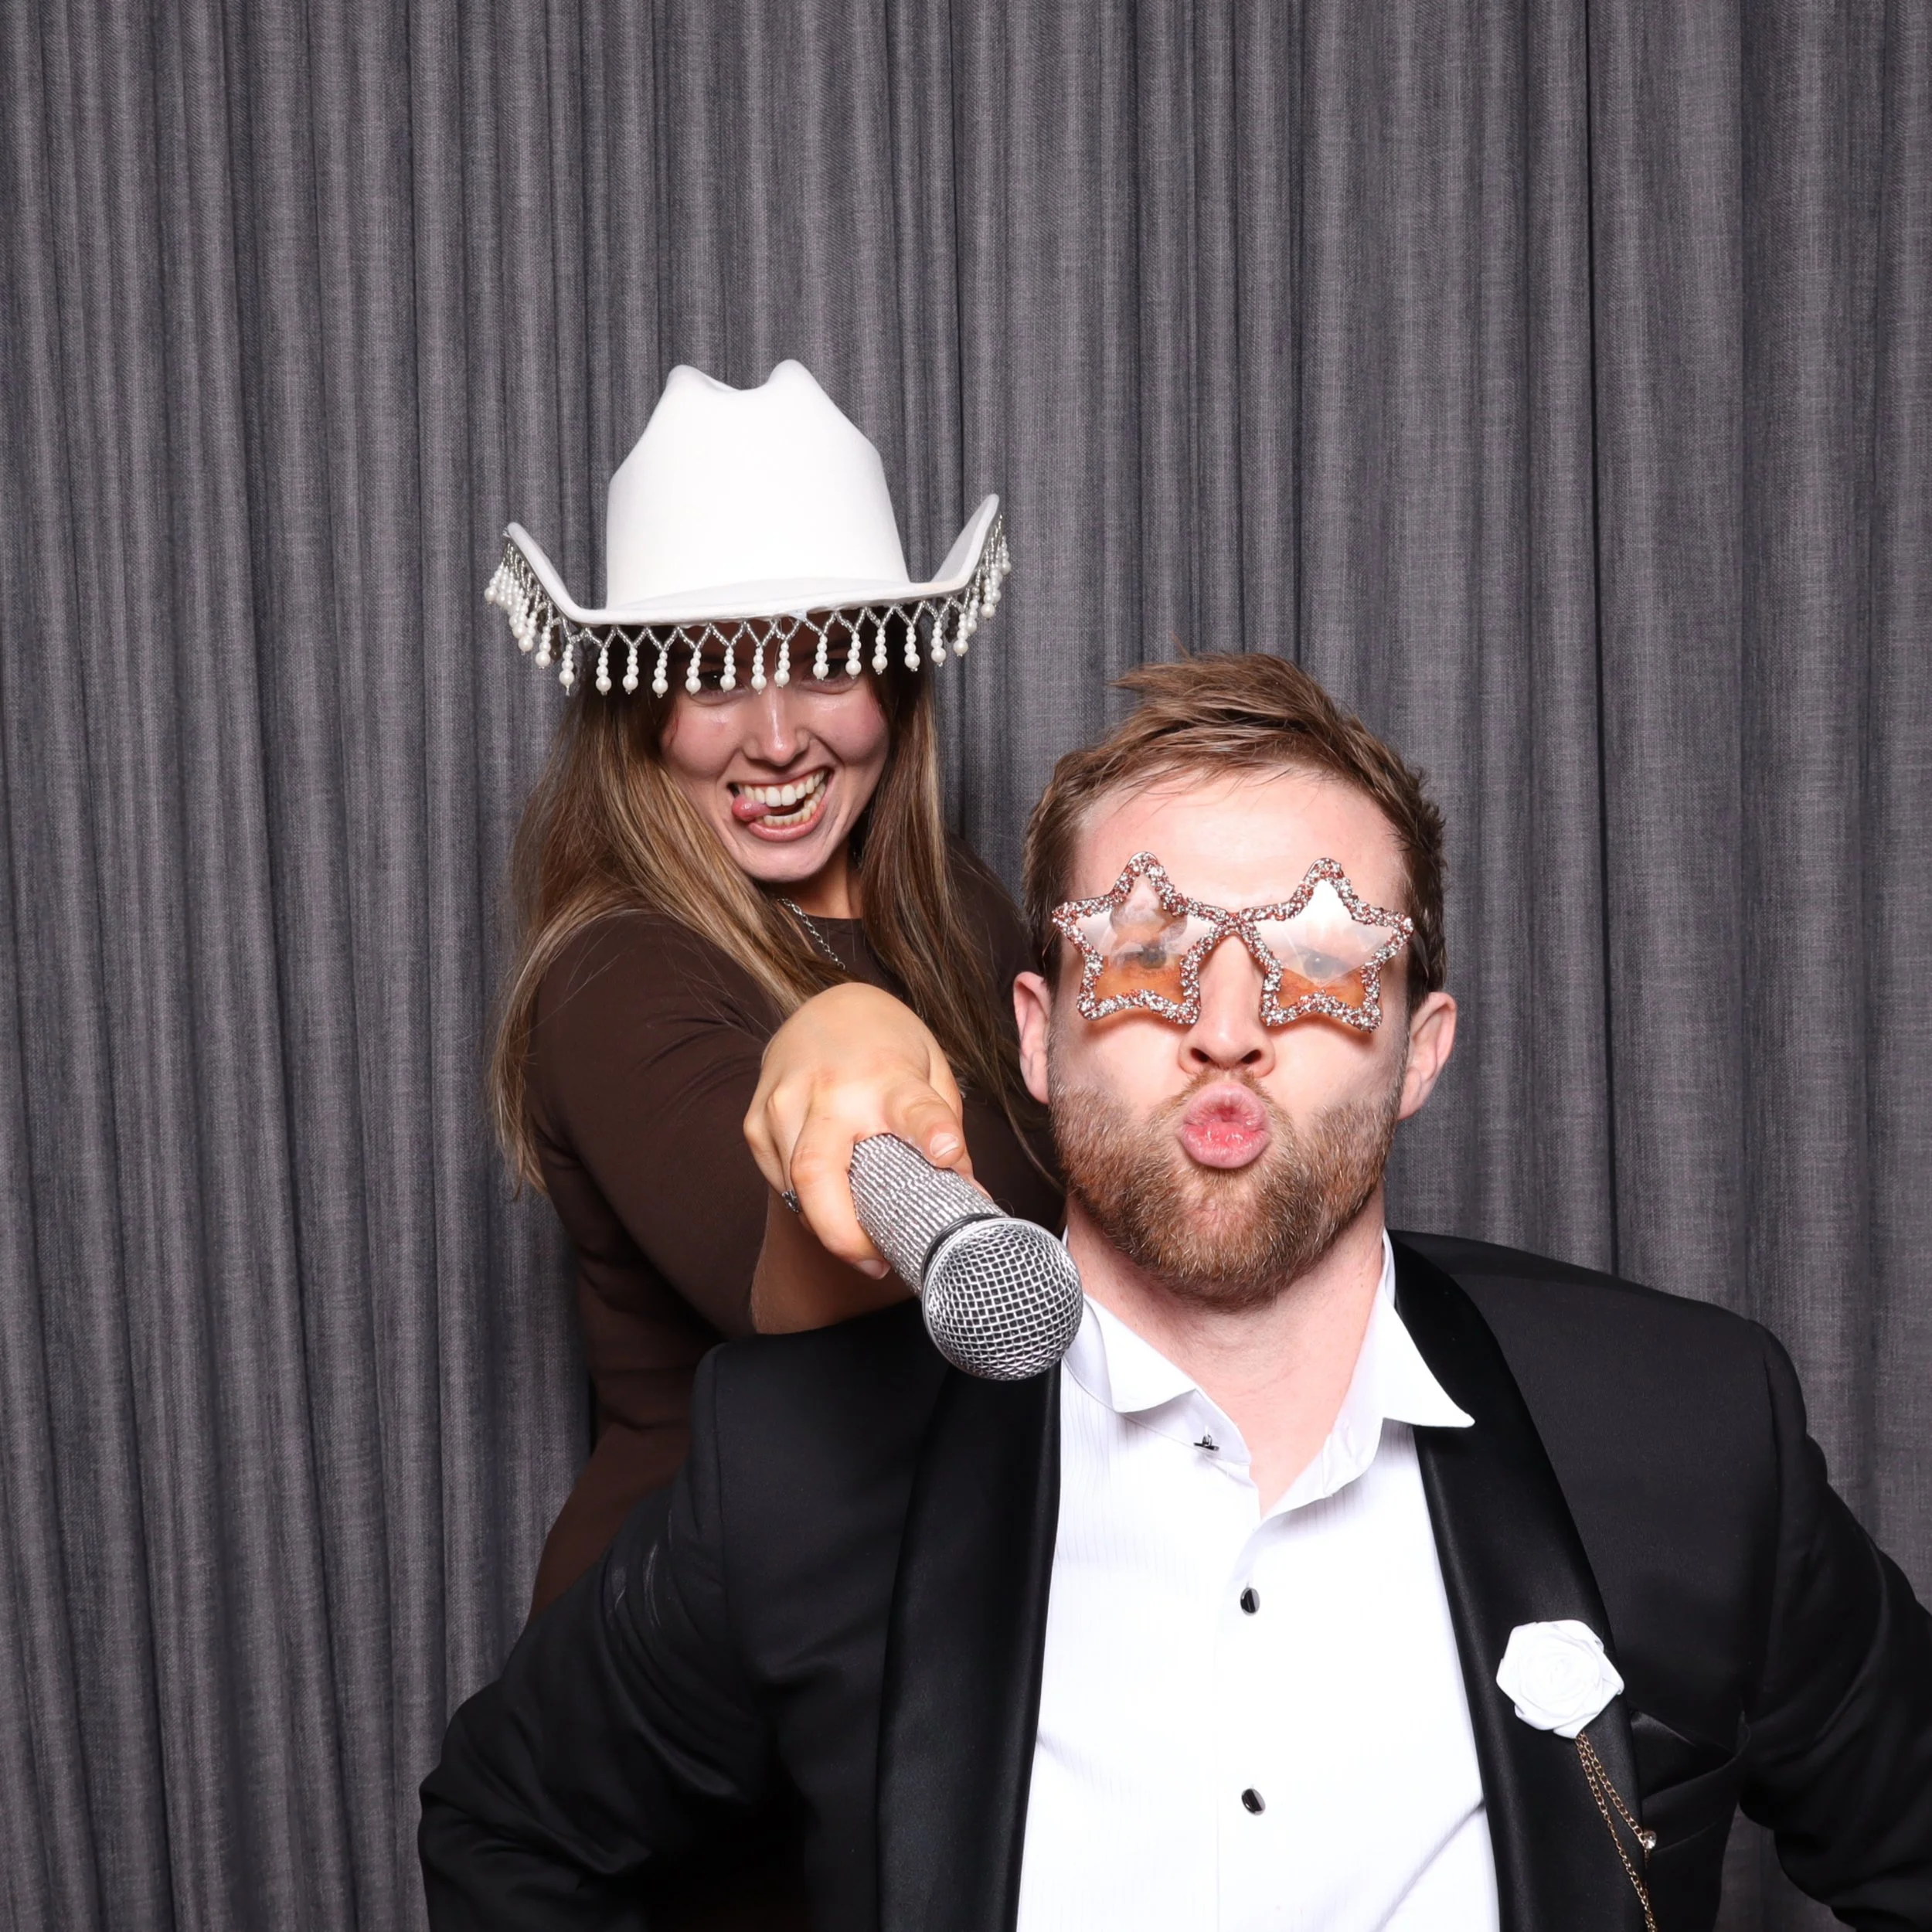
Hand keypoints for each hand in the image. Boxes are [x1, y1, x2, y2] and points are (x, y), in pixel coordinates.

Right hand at [745, 983, 973, 1272]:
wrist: (826, 1007)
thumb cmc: (888, 1046)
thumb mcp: (933, 1073)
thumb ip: (947, 1131)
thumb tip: (966, 1197)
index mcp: (888, 1076)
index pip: (912, 1107)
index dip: (931, 1132)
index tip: (947, 1153)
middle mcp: (829, 1090)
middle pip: (820, 1172)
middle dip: (843, 1234)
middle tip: (875, 1264)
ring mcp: (783, 1105)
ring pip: (795, 1189)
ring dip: (828, 1227)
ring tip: (861, 1245)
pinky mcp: (755, 1122)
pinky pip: (777, 1182)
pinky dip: (804, 1205)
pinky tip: (828, 1206)